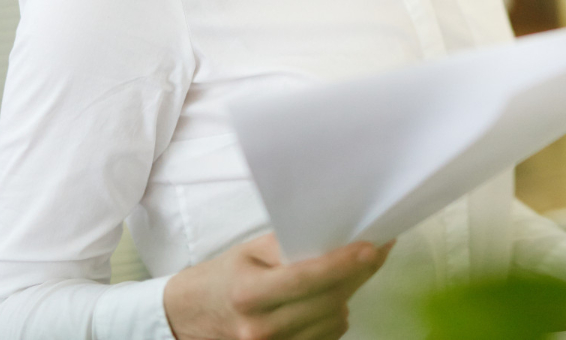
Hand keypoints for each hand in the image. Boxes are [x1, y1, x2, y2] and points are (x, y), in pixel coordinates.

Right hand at [163, 232, 390, 339]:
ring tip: (343, 275)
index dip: (344, 264)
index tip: (374, 247)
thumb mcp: (251, 251)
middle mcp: (261, 329)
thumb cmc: (225, 276)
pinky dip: (334, 316)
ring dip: (346, 295)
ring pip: (336, 321)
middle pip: (329, 301)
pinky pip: (328, 337)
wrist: (190, 317)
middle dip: (357, 274)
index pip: (307, 278)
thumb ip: (292, 245)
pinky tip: (326, 299)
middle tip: (375, 251)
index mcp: (250, 294)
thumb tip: (342, 235)